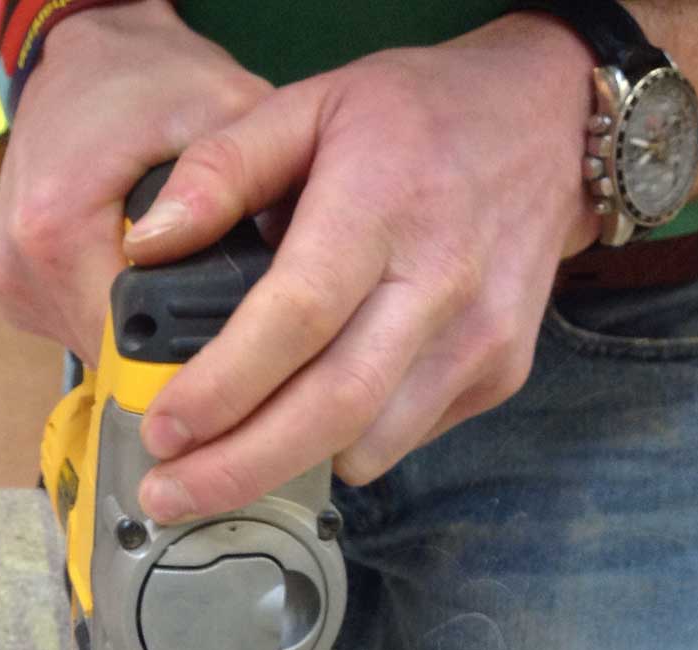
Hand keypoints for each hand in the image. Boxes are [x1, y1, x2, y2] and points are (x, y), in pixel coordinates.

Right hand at [0, 0, 270, 365]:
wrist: (87, 53)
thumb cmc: (154, 78)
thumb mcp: (221, 116)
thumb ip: (237, 198)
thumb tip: (249, 302)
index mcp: (55, 228)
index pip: (129, 344)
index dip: (188, 355)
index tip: (231, 343)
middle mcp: (16, 265)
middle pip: (111, 355)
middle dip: (168, 343)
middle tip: (214, 302)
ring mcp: (5, 282)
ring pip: (92, 349)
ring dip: (139, 332)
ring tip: (173, 277)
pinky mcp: (7, 288)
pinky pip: (73, 327)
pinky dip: (111, 313)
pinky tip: (135, 272)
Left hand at [122, 14, 602, 523]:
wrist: (551, 128)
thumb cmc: (417, 117)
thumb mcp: (309, 105)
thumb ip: (220, 169)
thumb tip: (146, 245)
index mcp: (380, 205)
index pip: (297, 318)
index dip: (223, 388)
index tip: (164, 431)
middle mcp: (440, 283)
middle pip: (333, 409)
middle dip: (240, 469)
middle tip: (170, 496)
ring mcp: (480, 339)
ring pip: (368, 444)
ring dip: (288, 462)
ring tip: (230, 453)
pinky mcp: (500, 376)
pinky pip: (402, 439)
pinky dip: (345, 443)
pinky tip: (318, 406)